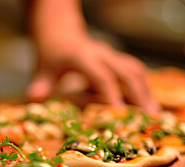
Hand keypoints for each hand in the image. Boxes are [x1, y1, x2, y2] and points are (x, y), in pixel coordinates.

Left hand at [27, 35, 159, 113]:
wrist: (59, 33)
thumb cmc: (51, 53)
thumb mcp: (42, 67)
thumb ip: (40, 83)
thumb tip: (32, 98)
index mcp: (82, 56)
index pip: (102, 76)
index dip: (111, 95)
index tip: (119, 114)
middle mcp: (101, 53)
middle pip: (126, 72)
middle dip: (138, 94)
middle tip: (147, 116)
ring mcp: (110, 55)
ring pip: (134, 69)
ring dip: (144, 89)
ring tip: (152, 112)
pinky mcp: (115, 58)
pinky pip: (134, 69)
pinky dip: (142, 84)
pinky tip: (145, 100)